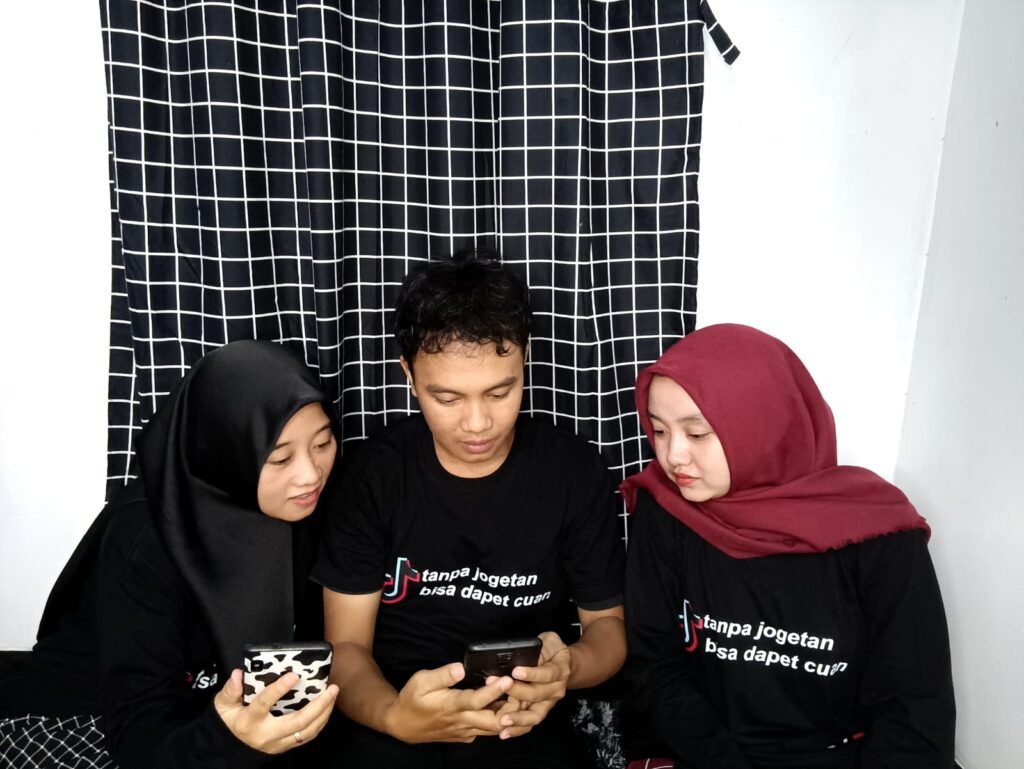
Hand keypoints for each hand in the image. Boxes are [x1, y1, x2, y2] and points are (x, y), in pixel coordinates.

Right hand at [214, 668, 338, 753]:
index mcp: (249, 721)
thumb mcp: (223, 704)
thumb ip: (231, 689)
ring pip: (306, 731)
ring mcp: (277, 744)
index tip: (294, 675)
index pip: (265, 703)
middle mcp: (266, 734)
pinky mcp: (284, 747)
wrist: (228, 746)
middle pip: (297, 721)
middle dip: (319, 705)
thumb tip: (238, 674)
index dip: (279, 689)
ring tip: (333, 695)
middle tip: (332, 688)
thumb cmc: (229, 720)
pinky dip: (319, 722)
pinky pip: (306, 736)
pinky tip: (326, 708)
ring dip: (324, 713)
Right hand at [383, 662, 512, 743]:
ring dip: (508, 715)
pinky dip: (499, 721)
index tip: (507, 679)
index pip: (477, 701)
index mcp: (451, 706)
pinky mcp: (465, 735)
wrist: (402, 725)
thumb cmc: (412, 700)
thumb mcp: (421, 681)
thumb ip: (442, 674)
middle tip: (518, 689)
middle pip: (494, 722)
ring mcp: (465, 731)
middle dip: (511, 707)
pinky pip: (487, 731)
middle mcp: (462, 721)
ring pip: (494, 729)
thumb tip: (461, 667)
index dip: (494, 691)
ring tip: (515, 695)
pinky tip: (502, 706)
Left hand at [495, 632, 571, 738]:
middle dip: (515, 691)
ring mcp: (549, 703)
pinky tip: (504, 732)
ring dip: (518, 718)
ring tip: (503, 721)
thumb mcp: (550, 641)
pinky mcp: (541, 711)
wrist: (565, 665)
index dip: (532, 673)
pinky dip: (518, 729)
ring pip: (535, 715)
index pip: (547, 673)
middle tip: (494, 686)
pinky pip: (531, 723)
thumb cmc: (552, 650)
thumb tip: (525, 656)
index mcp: (560, 670)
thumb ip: (541, 648)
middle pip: (536, 694)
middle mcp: (557, 689)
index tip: (515, 672)